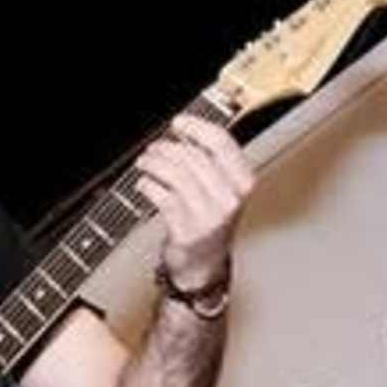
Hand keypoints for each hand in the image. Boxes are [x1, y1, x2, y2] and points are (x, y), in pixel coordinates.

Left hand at [136, 112, 256, 295]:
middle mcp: (229, 199)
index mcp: (243, 182)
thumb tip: (185, 130)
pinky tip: (143, 184)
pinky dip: (148, 185)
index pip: (221, 143)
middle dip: (168, 147)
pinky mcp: (186, 231)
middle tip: (154, 147)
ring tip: (145, 162)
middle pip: (194, 157)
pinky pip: (162, 197)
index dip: (196, 128)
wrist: (204, 264)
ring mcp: (208, 217)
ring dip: (154, 163)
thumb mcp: (222, 189)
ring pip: (176, 175)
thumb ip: (211, 160)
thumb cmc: (210, 221)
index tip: (179, 122)